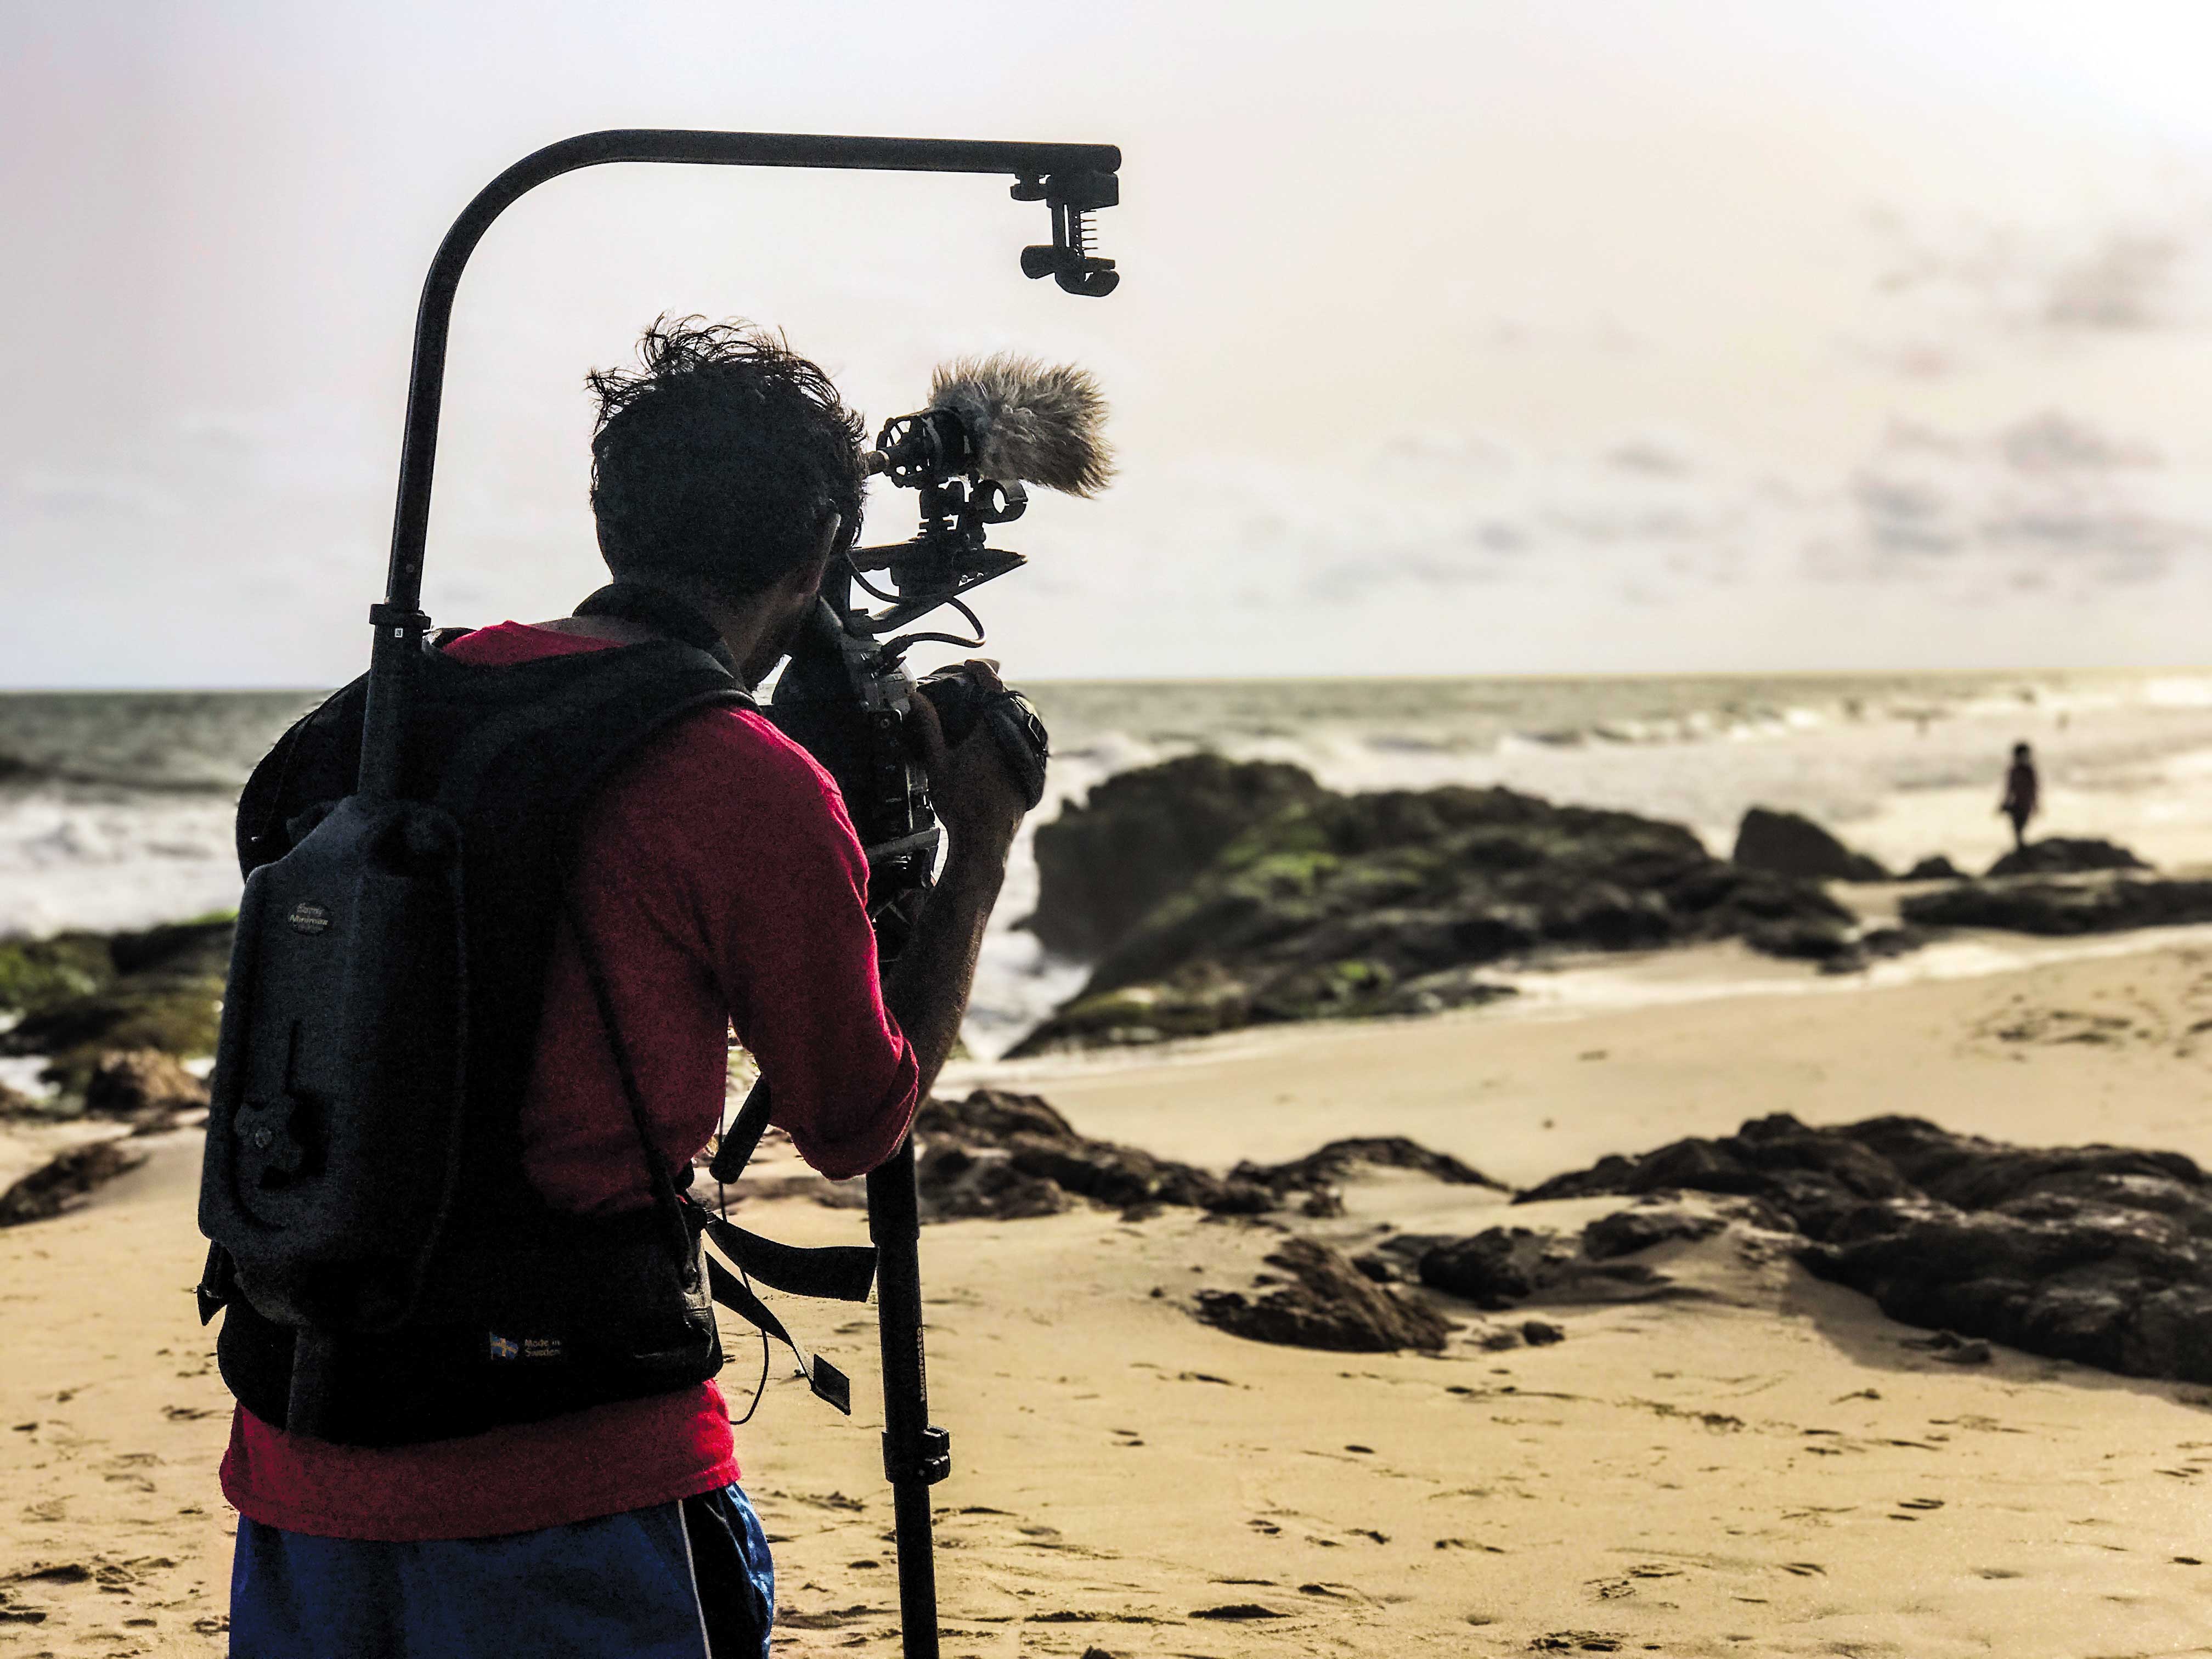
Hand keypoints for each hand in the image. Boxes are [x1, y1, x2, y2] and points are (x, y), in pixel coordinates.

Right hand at [907, 661, 1027, 856]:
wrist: (985, 840)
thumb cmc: (960, 804)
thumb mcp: (938, 763)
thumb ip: (929, 728)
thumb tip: (917, 699)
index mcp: (991, 731)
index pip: (992, 686)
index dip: (982, 670)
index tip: (971, 665)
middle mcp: (1014, 738)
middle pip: (1009, 700)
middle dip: (993, 690)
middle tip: (975, 685)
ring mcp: (1026, 753)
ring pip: (1020, 720)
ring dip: (1003, 711)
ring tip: (983, 710)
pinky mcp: (1031, 768)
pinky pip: (1024, 738)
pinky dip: (1011, 730)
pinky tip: (996, 738)